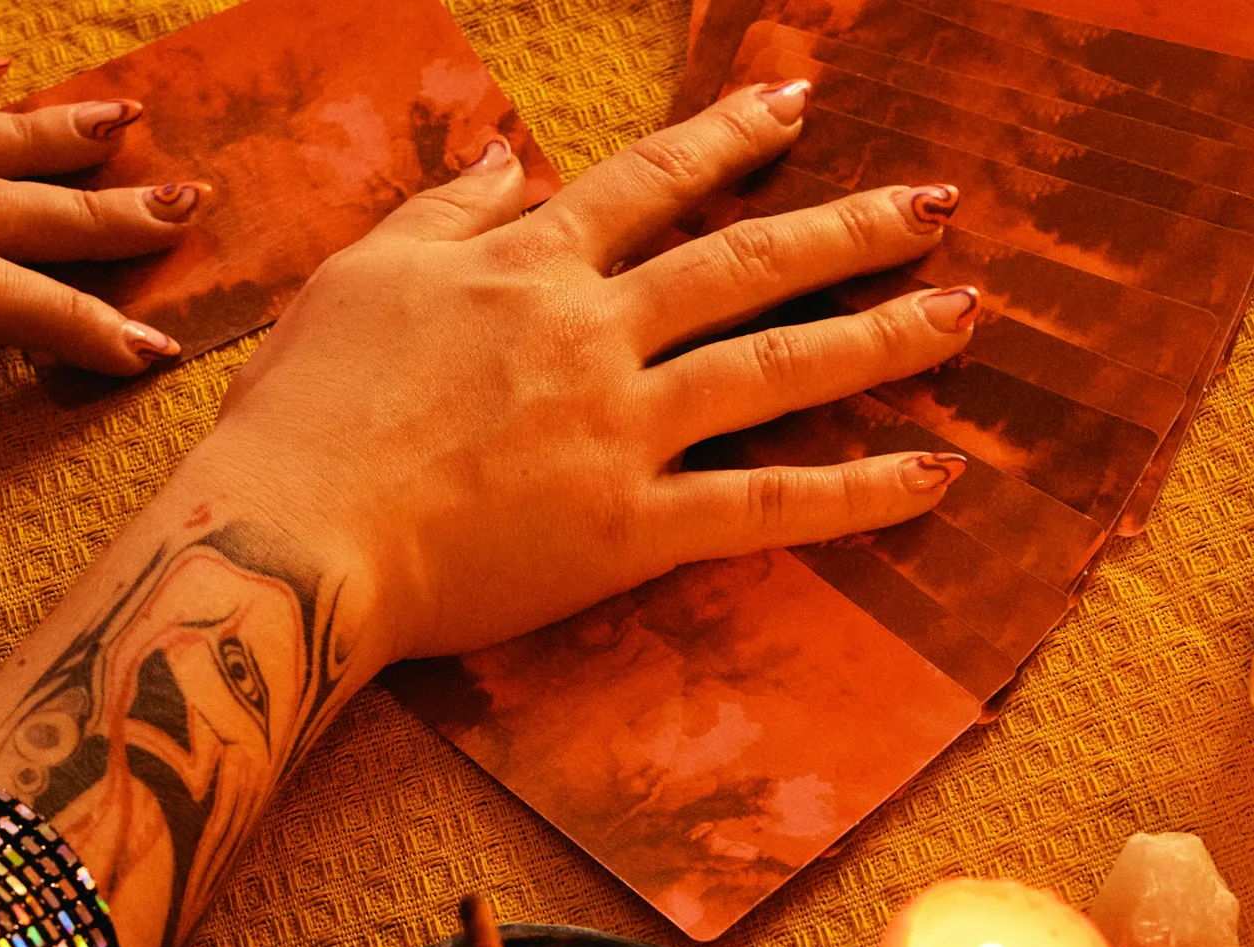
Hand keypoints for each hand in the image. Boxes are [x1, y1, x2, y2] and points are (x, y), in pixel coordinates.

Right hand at [190, 80, 977, 658]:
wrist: (289, 536)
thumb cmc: (305, 407)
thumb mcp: (359, 275)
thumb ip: (444, 211)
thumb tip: (505, 158)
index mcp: (525, 268)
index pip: (649, 184)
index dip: (730, 138)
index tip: (799, 104)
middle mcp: (590, 332)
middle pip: (743, 264)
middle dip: (847, 228)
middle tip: (938, 206)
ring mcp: (617, 429)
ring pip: (773, 368)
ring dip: (879, 336)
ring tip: (965, 315)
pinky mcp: (626, 528)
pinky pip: (760, 504)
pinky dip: (852, 493)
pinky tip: (930, 475)